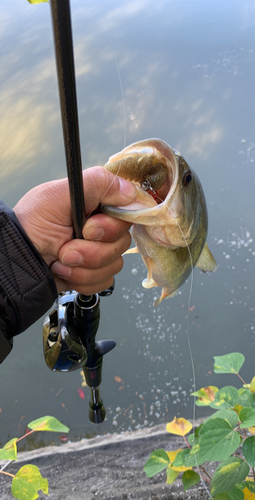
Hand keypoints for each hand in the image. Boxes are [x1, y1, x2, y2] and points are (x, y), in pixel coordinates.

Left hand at [13, 167, 136, 294]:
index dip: (112, 225)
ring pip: (115, 263)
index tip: (89, 228)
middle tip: (67, 246)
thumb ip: (98, 183)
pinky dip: (83, 279)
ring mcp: (98, 252)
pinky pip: (105, 280)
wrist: (17, 262)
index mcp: (96, 204)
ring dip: (85, 266)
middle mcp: (101, 227)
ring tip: (61, 259)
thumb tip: (130, 191)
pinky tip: (64, 271)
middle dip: (93, 249)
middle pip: (122, 241)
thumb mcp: (59, 195)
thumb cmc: (31, 225)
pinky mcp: (94, 273)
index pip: (128, 212)